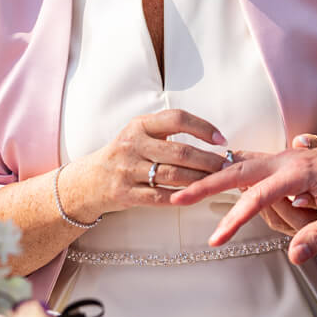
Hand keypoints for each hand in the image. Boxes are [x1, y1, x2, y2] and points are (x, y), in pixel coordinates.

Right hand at [61, 108, 228, 221]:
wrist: (89, 180)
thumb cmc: (125, 154)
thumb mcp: (139, 134)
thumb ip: (167, 131)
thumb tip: (211, 137)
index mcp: (139, 125)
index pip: (176, 118)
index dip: (202, 127)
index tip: (221, 139)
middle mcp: (132, 145)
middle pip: (180, 151)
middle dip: (208, 160)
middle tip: (227, 166)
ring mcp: (127, 169)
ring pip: (173, 175)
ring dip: (200, 180)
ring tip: (217, 181)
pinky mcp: (125, 193)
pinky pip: (160, 197)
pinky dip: (181, 197)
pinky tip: (197, 196)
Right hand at [170, 142, 316, 264]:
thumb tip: (294, 257)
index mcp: (301, 171)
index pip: (259, 197)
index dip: (236, 219)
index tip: (217, 239)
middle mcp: (288, 158)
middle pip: (239, 170)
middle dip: (207, 184)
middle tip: (177, 198)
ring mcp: (286, 156)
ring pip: (243, 163)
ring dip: (216, 174)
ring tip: (186, 186)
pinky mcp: (286, 160)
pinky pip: (253, 161)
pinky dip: (232, 167)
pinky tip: (215, 172)